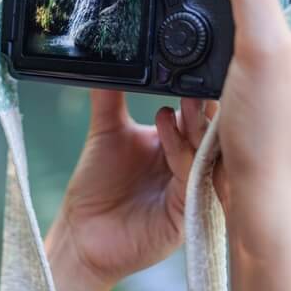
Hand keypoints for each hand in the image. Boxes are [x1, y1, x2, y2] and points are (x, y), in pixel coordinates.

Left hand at [45, 90, 216, 290]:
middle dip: (203, 109)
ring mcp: (190, 188)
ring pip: (206, 154)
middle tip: (194, 89)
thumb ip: (111, 95)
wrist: (81, 232)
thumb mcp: (106, 131)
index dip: (197, 94)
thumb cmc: (96, 186)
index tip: (191, 72)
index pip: (197, 113)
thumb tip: (110, 59)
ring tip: (183, 107)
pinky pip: (194, 182)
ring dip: (196, 130)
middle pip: (209, 131)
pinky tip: (172, 142)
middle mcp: (188, 164)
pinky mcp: (187, 212)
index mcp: (176, 143)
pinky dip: (185, 159)